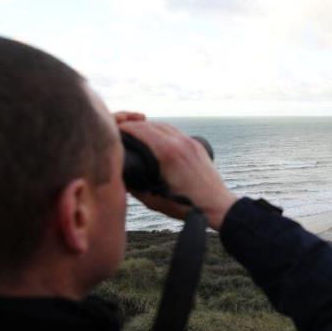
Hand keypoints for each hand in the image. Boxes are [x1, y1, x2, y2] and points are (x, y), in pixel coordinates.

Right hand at [117, 117, 237, 230]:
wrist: (216, 206)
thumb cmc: (186, 206)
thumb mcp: (154, 200)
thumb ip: (134, 188)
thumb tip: (121, 177)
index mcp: (168, 153)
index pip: (141, 129)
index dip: (125, 127)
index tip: (115, 130)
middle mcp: (180, 143)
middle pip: (152, 124)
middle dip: (135, 125)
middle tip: (123, 131)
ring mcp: (191, 142)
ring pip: (165, 126)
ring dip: (150, 127)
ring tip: (138, 134)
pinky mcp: (198, 146)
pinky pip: (177, 132)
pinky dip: (164, 132)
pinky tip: (158, 139)